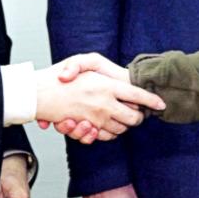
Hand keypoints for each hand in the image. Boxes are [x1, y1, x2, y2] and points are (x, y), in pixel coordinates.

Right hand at [34, 55, 162, 143]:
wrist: (37, 94)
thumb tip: (113, 83)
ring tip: (121, 118)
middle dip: (139, 117)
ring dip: (124, 126)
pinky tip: (104, 125)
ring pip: (121, 129)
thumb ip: (97, 65)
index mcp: (107, 86)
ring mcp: (96, 119)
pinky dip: (108, 133)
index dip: (152, 100)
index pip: (138, 95)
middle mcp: (104, 104)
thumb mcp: (82, 60)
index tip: (161, 104)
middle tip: (138, 113)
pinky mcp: (87, 129)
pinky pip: (105, 136)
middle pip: (134, 117)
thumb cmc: (59, 75)